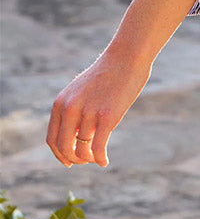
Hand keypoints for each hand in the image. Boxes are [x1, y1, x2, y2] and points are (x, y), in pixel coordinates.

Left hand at [46, 51, 151, 167]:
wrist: (127, 56)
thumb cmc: (107, 74)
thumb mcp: (82, 91)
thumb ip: (74, 111)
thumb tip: (76, 137)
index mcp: (61, 102)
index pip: (52, 139)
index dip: (59, 155)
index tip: (69, 161)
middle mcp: (70, 108)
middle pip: (64, 147)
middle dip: (74, 159)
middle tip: (85, 162)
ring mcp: (88, 112)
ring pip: (82, 149)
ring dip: (89, 159)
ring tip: (98, 158)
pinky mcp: (107, 116)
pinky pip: (98, 148)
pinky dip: (100, 159)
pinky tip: (105, 161)